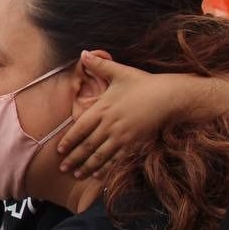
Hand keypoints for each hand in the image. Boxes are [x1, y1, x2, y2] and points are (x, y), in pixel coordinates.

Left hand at [57, 52, 173, 178]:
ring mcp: (122, 136)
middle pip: (87, 145)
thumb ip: (99, 65)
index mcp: (103, 108)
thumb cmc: (143, 83)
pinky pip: (117, 160)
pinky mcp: (135, 143)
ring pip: (100, 155)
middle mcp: (110, 124)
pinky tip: (98, 176)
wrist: (170, 96)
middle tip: (63, 168)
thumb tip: (83, 52)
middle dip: (74, 158)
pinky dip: (106, 169)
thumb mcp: (120, 72)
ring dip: (87, 167)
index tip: (59, 150)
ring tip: (77, 175)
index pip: (80, 128)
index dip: (68, 140)